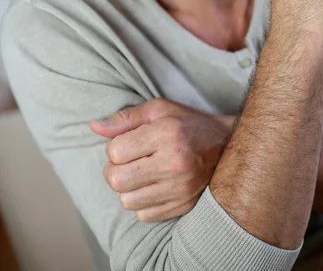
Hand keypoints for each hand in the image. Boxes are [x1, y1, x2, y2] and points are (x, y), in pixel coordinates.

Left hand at [90, 98, 233, 221]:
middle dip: (115, 169)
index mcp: (167, 133)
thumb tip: (94, 127)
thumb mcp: (159, 110)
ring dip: (128, 188)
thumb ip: (125, 118)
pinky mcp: (184, 206)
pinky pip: (144, 215)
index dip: (115, 147)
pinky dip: (143, 202)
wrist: (227, 145)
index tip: (128, 143)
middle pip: (116, 180)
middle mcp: (174, 163)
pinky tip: (154, 185)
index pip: (115, 152)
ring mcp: (181, 188)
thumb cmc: (188, 123)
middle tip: (128, 161)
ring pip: (127, 201)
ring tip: (142, 173)